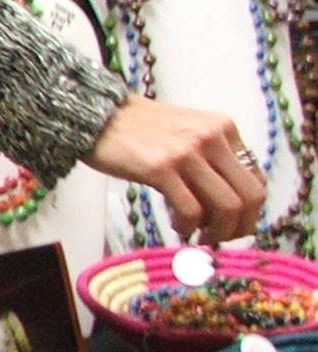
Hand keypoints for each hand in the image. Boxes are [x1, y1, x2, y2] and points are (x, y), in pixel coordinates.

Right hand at [84, 95, 265, 241]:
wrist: (96, 113)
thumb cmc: (138, 127)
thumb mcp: (187, 131)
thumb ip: (212, 158)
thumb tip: (229, 205)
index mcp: (222, 127)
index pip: (256, 180)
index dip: (249, 211)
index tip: (233, 224)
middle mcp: (211, 137)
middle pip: (249, 197)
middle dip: (240, 227)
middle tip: (221, 238)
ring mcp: (187, 152)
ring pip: (226, 207)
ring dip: (217, 232)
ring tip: (199, 236)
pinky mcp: (161, 168)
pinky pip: (191, 211)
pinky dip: (188, 227)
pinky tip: (178, 226)